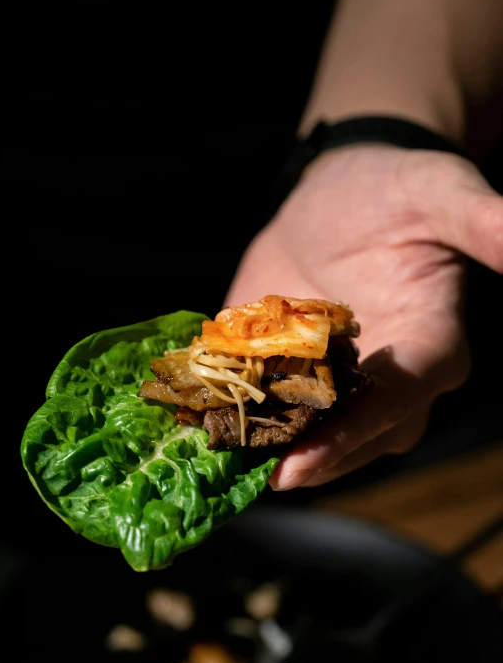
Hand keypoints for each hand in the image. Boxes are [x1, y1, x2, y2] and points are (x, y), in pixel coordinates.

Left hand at [226, 145, 502, 489]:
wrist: (342, 188)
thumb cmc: (398, 187)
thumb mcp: (440, 191)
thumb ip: (484, 223)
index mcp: (431, 344)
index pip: (397, 400)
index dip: (352, 435)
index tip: (300, 464)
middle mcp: (388, 378)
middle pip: (354, 436)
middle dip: (304, 457)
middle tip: (246, 475)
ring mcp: (335, 381)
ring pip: (309, 432)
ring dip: (265, 447)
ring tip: (212, 463)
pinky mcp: (290, 370)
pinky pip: (266, 402)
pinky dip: (232, 414)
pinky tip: (189, 424)